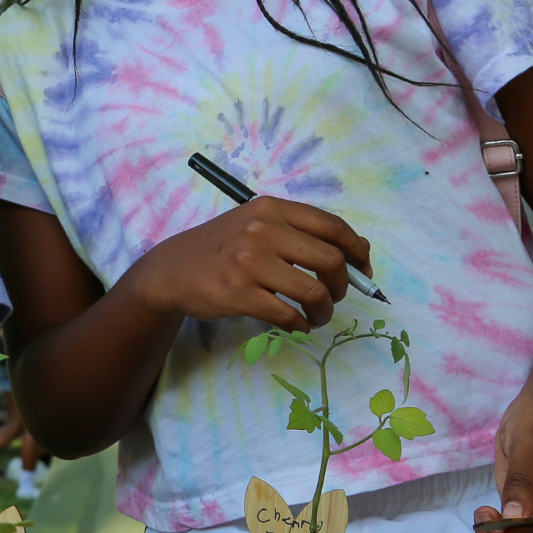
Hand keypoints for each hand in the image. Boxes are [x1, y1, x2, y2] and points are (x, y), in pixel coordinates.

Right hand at [119, 196, 369, 329]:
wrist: (170, 271)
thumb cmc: (220, 248)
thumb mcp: (256, 224)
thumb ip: (299, 232)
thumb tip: (357, 252)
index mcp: (271, 208)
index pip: (332, 226)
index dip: (357, 250)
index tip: (362, 269)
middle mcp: (262, 230)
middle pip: (330, 260)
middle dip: (343, 286)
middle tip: (335, 297)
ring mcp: (249, 262)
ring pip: (313, 292)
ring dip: (324, 311)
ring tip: (317, 316)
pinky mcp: (238, 293)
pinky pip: (288, 314)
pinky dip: (300, 324)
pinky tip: (296, 324)